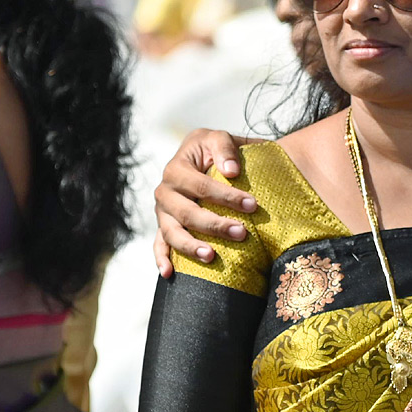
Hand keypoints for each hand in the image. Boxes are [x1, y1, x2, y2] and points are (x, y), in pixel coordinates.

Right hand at [152, 128, 258, 276]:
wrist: (198, 154)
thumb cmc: (213, 148)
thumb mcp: (219, 138)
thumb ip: (225, 149)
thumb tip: (232, 172)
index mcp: (176, 168)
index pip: (201, 186)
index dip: (226, 196)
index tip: (253, 205)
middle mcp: (164, 191)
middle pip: (187, 213)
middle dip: (215, 225)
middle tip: (242, 233)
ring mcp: (161, 211)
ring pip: (172, 233)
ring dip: (191, 246)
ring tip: (211, 256)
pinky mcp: (163, 225)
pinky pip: (158, 244)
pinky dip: (161, 259)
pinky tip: (170, 274)